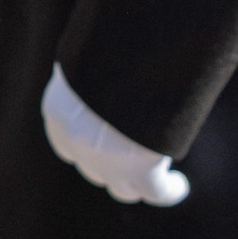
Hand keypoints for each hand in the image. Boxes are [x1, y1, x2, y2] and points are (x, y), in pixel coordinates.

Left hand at [42, 63, 188, 208]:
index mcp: (59, 113)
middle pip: (94, 170)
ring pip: (122, 188)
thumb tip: (103, 64)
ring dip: (138, 185)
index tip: (105, 142)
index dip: (86, 149)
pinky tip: (178, 184)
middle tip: (135, 156)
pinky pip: (156, 192)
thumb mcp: (91, 59)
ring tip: (157, 177)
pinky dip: (168, 191)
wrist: (126, 58)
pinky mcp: (141, 172)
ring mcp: (107, 163)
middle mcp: (78, 144)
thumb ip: (92, 74)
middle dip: (112, 168)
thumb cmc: (109, 46)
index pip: (67, 145)